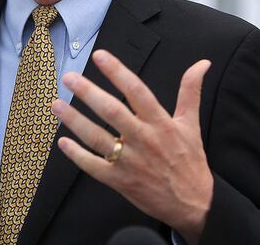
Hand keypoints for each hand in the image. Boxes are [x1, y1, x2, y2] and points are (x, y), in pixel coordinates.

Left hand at [52, 50, 212, 244]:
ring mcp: (130, 162)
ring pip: (98, 138)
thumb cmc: (189, 161)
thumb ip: (191, 91)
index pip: (137, 91)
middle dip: (88, 93)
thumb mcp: (191, 124)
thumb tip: (202, 63)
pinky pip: (94, 166)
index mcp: (161, 123)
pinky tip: (63, 142)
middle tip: (69, 77)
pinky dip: (77, 155)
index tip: (99, 56)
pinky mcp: (120, 181)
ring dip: (75, 121)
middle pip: (112, 111)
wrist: (194, 205)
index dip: (118, 72)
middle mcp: (144, 140)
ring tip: (57, 105)